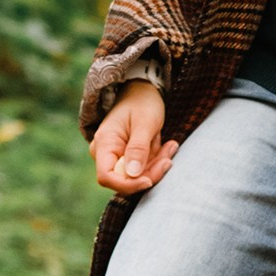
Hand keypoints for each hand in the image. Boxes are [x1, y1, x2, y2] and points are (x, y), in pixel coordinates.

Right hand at [92, 80, 178, 195]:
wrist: (142, 90)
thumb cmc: (142, 102)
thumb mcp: (144, 123)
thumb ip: (138, 149)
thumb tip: (132, 175)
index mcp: (104, 143)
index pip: (106, 177)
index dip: (127, 184)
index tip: (149, 180)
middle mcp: (106, 153)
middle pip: (125, 179)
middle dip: (150, 171)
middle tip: (169, 156)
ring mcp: (117, 156)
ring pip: (138, 176)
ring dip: (157, 164)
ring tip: (171, 145)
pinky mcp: (128, 158)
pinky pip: (143, 168)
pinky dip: (156, 160)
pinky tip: (167, 146)